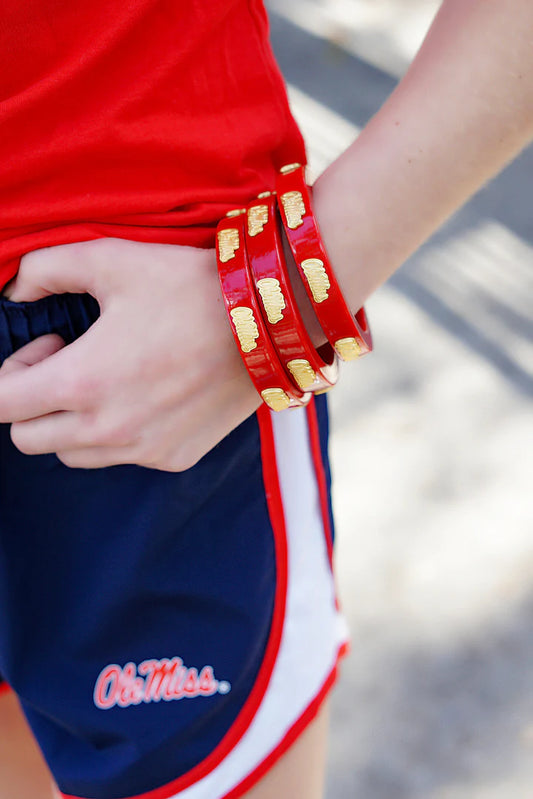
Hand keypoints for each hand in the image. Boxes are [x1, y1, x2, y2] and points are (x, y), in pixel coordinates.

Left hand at [0, 238, 259, 469]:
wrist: (270, 321)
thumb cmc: (190, 286)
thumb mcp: (112, 259)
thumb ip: (44, 269)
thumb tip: (13, 293)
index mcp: (82, 381)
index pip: (0, 405)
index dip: (9, 374)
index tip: (45, 346)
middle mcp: (107, 428)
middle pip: (28, 439)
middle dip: (32, 402)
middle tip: (69, 363)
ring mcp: (143, 450)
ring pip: (71, 455)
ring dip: (70, 423)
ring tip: (107, 380)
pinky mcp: (174, 458)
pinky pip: (122, 458)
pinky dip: (117, 434)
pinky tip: (146, 395)